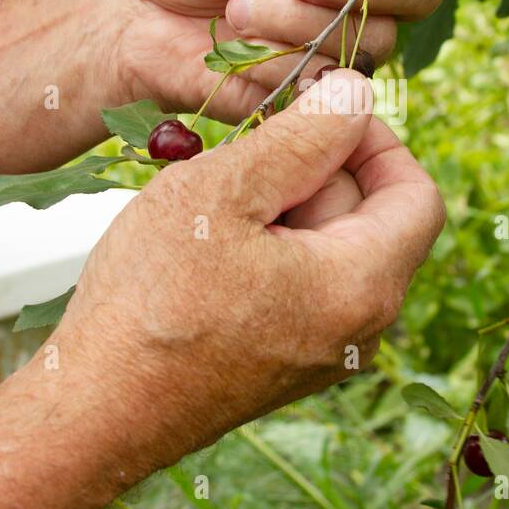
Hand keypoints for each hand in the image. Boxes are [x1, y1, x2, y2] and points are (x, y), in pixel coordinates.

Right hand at [51, 69, 445, 475]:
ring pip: (331, 250)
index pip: (417, 195)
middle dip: (318, 171)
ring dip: (285, 208)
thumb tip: (355, 94)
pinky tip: (207, 244)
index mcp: (363, 287)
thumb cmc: (149, 306)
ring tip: (215, 202)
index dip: (376, 141)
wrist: (91, 414)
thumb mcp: (223, 191)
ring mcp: (323, 353)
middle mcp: (360, 330)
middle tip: (244, 153)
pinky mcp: (286, 364)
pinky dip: (268, 248)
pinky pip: (301, 285)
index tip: (318, 114)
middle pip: (372, 219)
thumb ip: (302, 136)